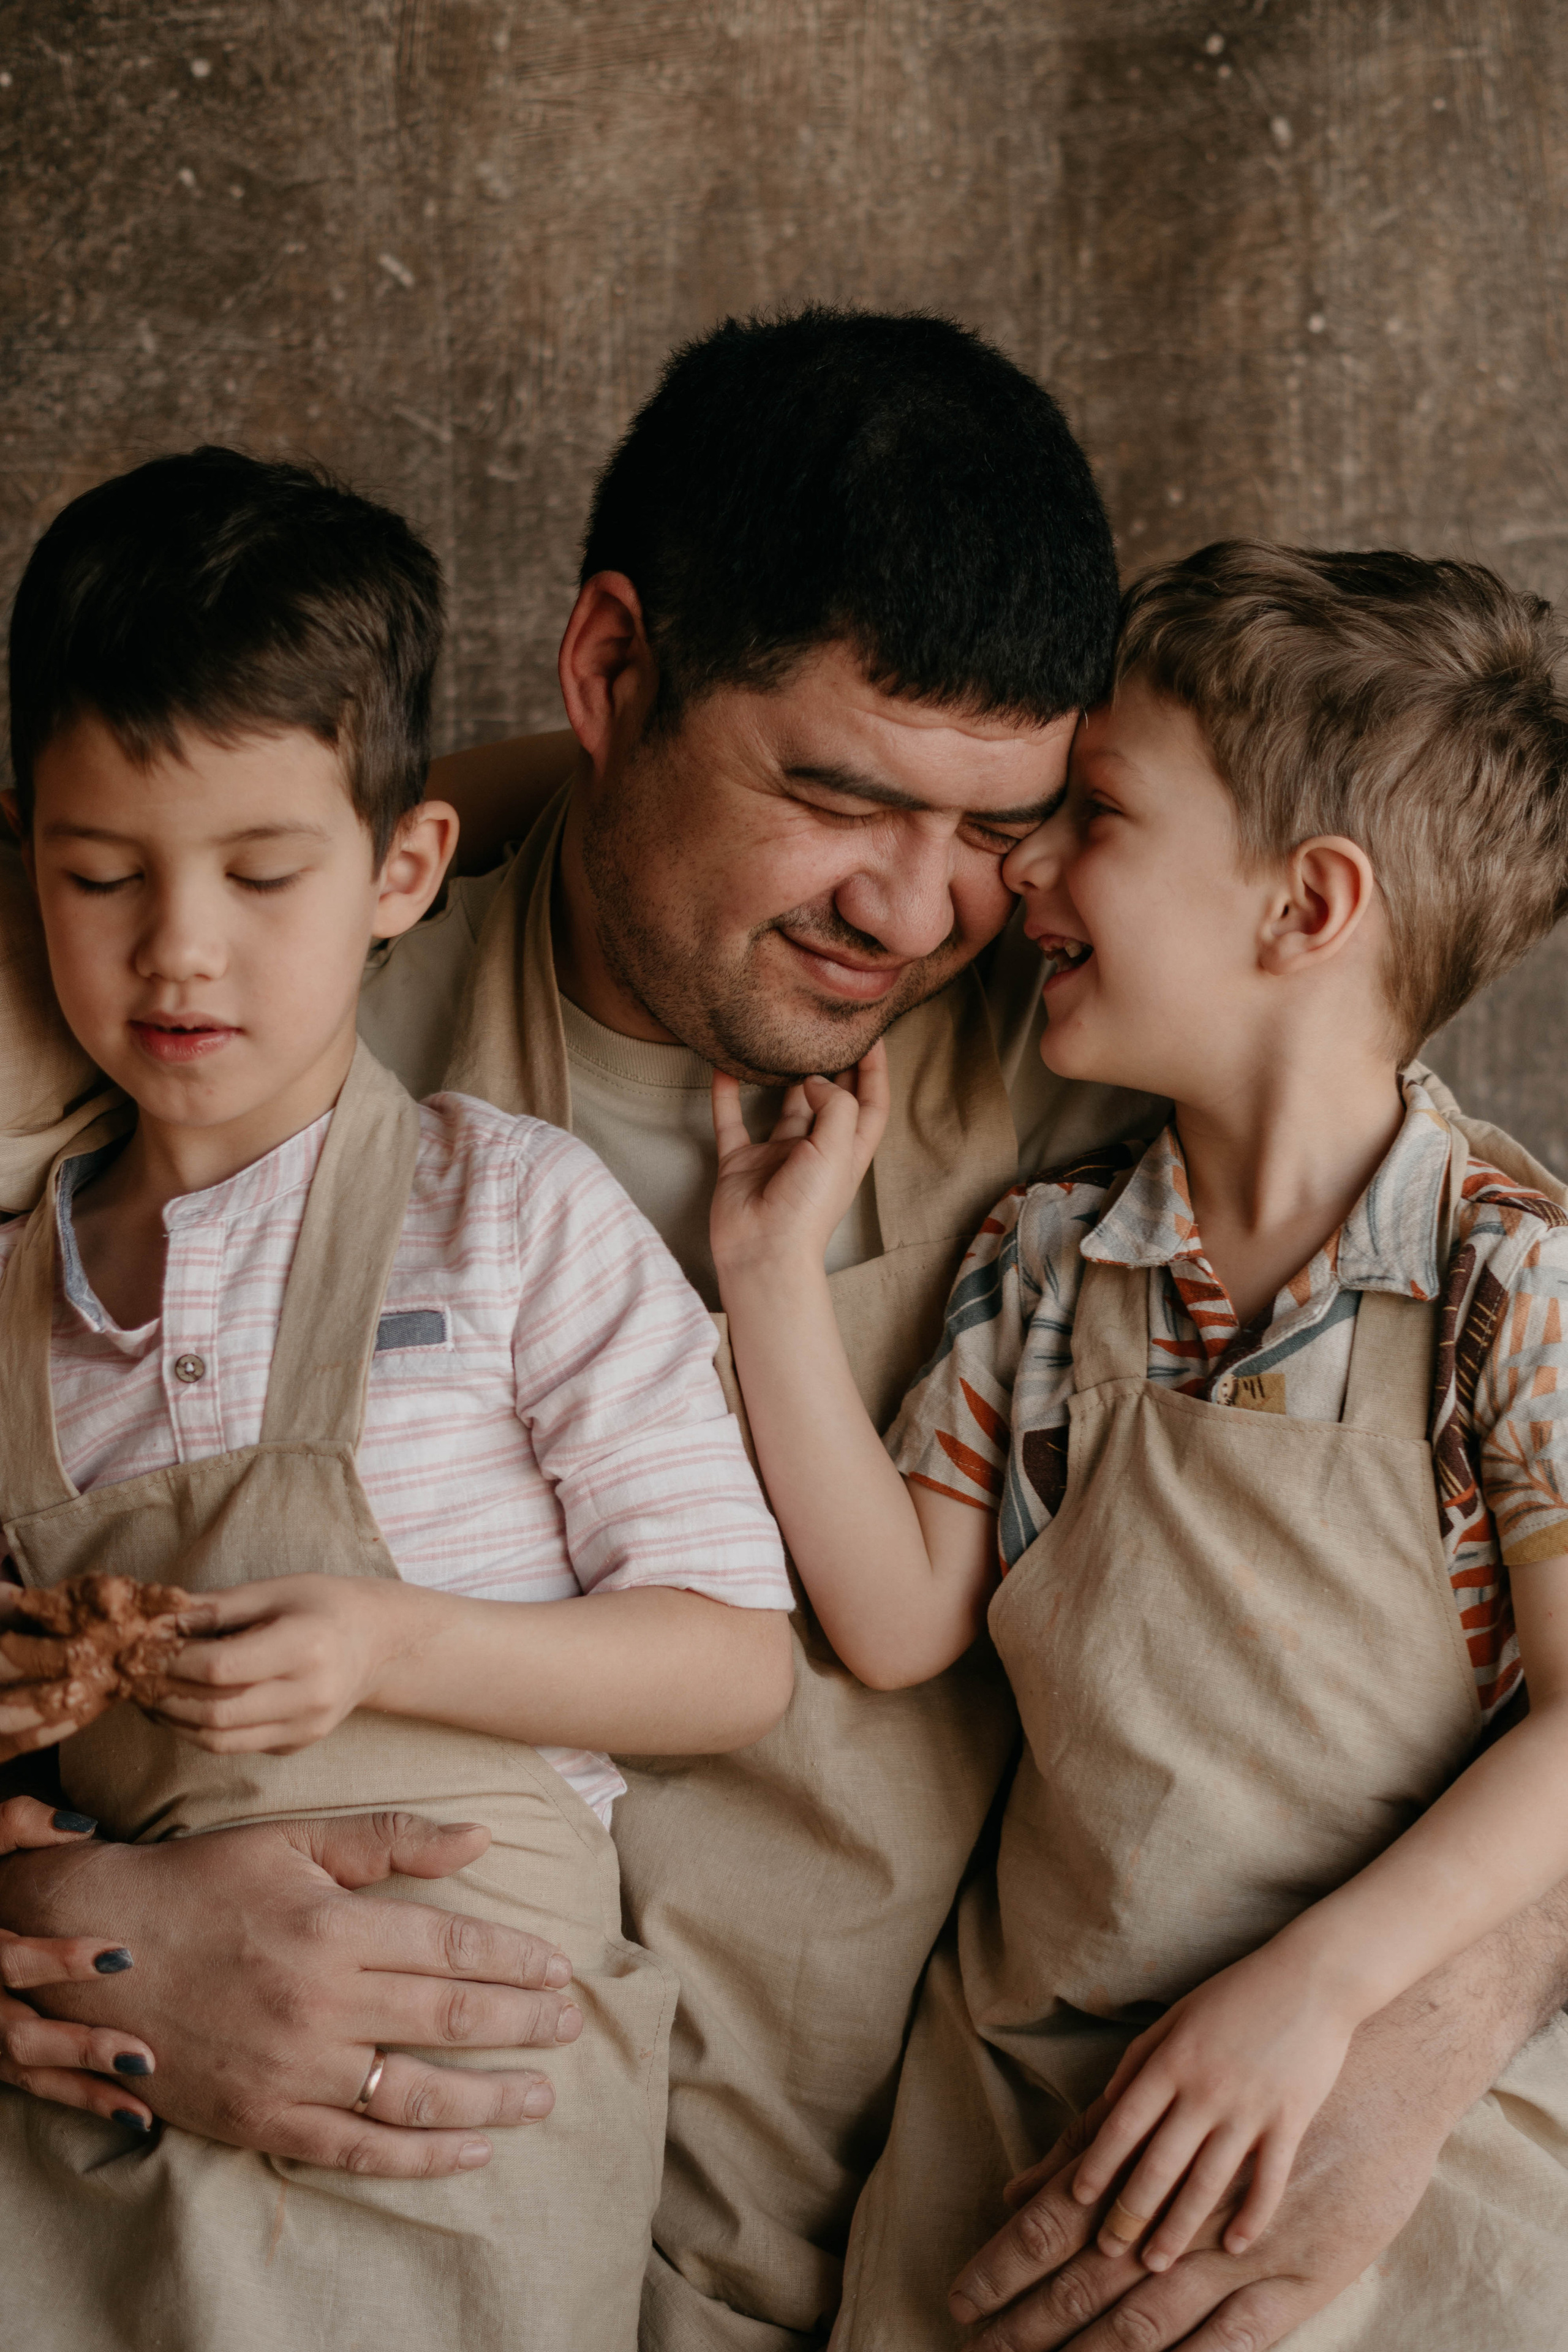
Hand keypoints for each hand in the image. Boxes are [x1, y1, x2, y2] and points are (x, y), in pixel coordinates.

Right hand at [0, 1794, 156, 2128]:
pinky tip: (136, 2116)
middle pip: (17, 2033)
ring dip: (86, 2084)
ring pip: (28, 2070)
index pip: (10, 1960)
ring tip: (147, 2084)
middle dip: (79, 2045)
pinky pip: (35, 2086)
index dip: (60, 1961)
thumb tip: (83, 1826)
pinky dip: (83, 2100)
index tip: (123, 1957)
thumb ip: (19, 1824)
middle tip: (142, 2053)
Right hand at [5, 1809, 580, 2174]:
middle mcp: (321, 2004)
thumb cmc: (204, 1885)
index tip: (559, 1970)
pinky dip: (421, 2156)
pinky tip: (472, 2149)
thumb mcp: (295, 1842)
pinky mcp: (262, 2119)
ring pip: (416, 2093)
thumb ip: (391, 1838)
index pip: (453, 1946)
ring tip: (541, 2095)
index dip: (515, 1960)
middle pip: (449, 2018)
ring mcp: (292, 2070)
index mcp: (334, 1930)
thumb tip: (481, 1835)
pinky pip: (357, 2149)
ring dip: (490, 2097)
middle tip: (569, 2027)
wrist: (99, 1951)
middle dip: (522, 2024)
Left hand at [147, 1574, 410, 1753]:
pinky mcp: (297, 1744)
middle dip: (165, 1695)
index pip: (221, 1668)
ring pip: (219, 1739)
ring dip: (175, 1720)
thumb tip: (159, 1620)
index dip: (174, 1661)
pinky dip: (201, 1729)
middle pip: (215, 1711)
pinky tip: (184, 1704)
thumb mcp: (276, 1590)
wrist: (378, 1643)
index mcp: (307, 1646)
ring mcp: (306, 1727)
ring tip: (152, 1693)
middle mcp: (310, 1694)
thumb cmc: (324, 1605)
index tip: (146, 1647)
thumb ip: (217, 1607)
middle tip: (137, 1675)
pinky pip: (236, 1745)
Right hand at [710, 1043, 888, 1278]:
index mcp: (848, 1151)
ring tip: (779, 1038)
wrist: (762, 1253)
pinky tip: (723, 1066)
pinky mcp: (741, 1163)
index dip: (876, 1069)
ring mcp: (777, 1156)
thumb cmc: (807, 1210)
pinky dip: (727, 1095)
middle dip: (834, 1065)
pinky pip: (732, 1120)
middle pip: (830, 1098)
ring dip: (781, 1075)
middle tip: (827, 1026)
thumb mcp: (837, 1150)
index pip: (872, 1103)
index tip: (871, 1033)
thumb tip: (813, 1078)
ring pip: (782, 1105)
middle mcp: (816, 1150)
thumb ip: (834, 1105)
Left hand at [1070, 1950, 1354, 2267]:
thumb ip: (1140, 2058)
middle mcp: (1205, 2090)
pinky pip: (1267, 2181)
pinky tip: (1233, 2246)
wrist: (1312, 1979)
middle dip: (1130, 2212)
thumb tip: (1107, 2103)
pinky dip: (1251, 2217)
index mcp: (1172, 2060)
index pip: (1124, 2124)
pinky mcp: (1290, 2121)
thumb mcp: (1177, 2014)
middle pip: (1159, 2164)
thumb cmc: (1237, 1993)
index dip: (1100, 2164)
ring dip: (1179, 2228)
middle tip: (1109, 2251)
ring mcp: (1249, 2109)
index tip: (1080, 2199)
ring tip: (1157, 2264)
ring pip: (1207, 2183)